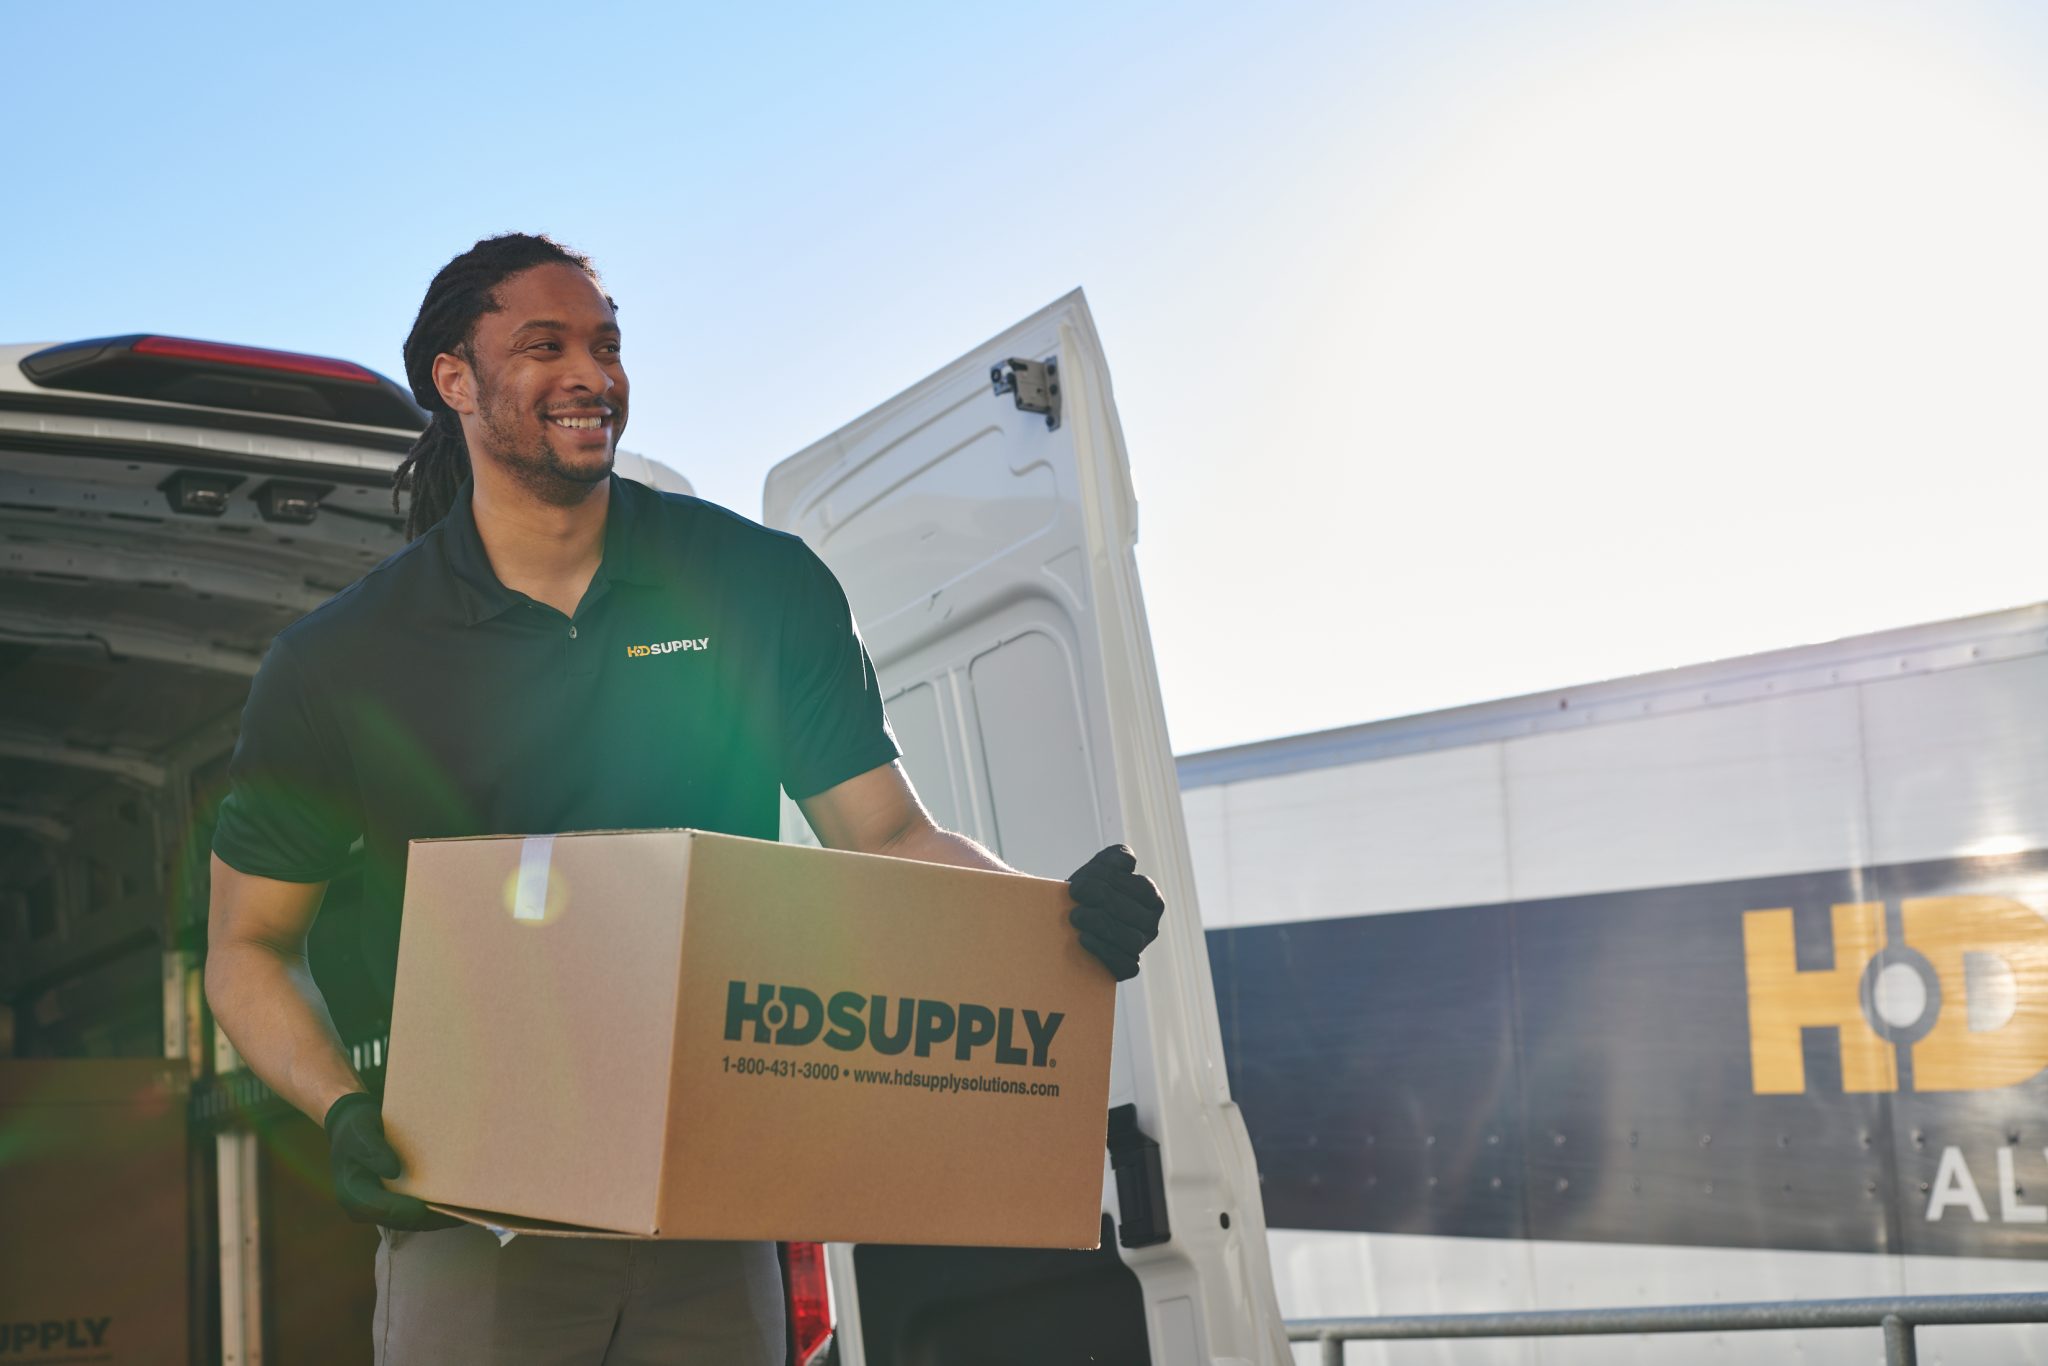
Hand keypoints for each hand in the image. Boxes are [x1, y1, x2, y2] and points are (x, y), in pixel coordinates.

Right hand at [323, 1092, 461, 1230]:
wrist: (355, 1129)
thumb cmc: (356, 1129)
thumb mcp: (360, 1132)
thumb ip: (372, 1149)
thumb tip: (392, 1171)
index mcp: (351, 1195)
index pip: (381, 1209)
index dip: (404, 1211)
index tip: (426, 1207)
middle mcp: (366, 1209)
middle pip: (402, 1220)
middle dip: (430, 1219)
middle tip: (459, 1213)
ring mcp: (381, 1209)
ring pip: (413, 1221)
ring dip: (438, 1218)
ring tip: (467, 1212)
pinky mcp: (395, 1204)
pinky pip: (417, 1213)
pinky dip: (437, 1211)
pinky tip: (460, 1204)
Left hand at [1066, 844, 1164, 980]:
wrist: (1065, 923)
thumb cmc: (1086, 894)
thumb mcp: (1098, 869)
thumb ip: (1114, 857)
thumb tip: (1129, 863)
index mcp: (1151, 897)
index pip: (1140, 888)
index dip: (1109, 882)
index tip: (1078, 884)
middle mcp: (1151, 924)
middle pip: (1133, 913)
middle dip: (1101, 900)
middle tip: (1073, 897)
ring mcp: (1141, 947)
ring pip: (1131, 940)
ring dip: (1100, 925)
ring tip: (1075, 916)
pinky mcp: (1129, 968)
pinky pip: (1124, 965)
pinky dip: (1102, 951)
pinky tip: (1082, 938)